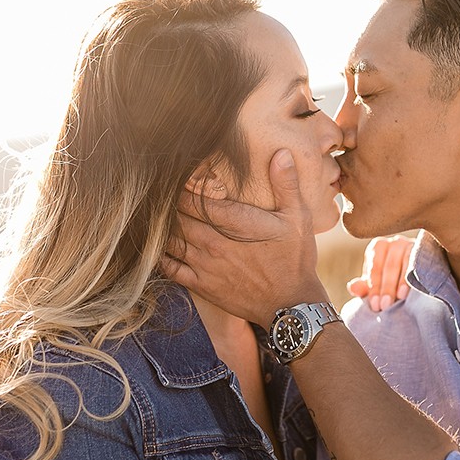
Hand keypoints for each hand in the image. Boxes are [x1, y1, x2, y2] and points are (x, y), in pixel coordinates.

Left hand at [162, 149, 324, 323]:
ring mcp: (205, 266)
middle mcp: (214, 242)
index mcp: (234, 221)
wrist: (291, 305)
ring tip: (161, 217)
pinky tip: (162, 246)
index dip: (181, 185)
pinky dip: (162, 255)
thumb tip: (281, 153)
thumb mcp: (297, 218)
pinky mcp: (202, 286)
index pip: (192, 196)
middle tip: (165, 195)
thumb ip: (286, 184)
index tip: (180, 177)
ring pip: (170, 239)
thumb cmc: (294, 260)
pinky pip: (171, 268)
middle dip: (169, 204)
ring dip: (163, 227)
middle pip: (176, 215)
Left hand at [347, 233, 417, 312]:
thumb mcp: (377, 285)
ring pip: (404, 262)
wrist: (419, 278)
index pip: (375, 267)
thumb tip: (352, 287)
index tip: (375, 305)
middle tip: (385, 306)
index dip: (374, 287)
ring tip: (400, 298)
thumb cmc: (393, 282)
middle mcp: (394, 243)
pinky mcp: (424, 251)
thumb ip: (364, 287)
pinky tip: (414, 288)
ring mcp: (411, 244)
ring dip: (401, 281)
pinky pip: (419, 262)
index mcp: (378, 247)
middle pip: (389, 265)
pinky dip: (415, 275)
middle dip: (386, 287)